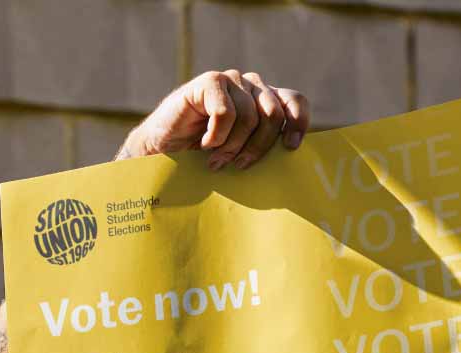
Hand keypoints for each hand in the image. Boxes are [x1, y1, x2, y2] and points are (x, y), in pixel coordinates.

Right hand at [118, 70, 311, 168]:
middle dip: (260, 146)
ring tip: (217, 160)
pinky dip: (217, 135)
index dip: (298, 122)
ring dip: (233, 145)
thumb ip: (265, 146)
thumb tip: (292, 154)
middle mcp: (251, 86)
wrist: (161, 150)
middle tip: (241, 165)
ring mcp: (231, 80)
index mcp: (265, 100)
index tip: (290, 147)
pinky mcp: (210, 81)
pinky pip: (226, 112)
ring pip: (250, 116)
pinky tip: (204, 143)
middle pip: (274, 114)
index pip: (295, 101)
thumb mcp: (243, 153)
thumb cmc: (204, 156)